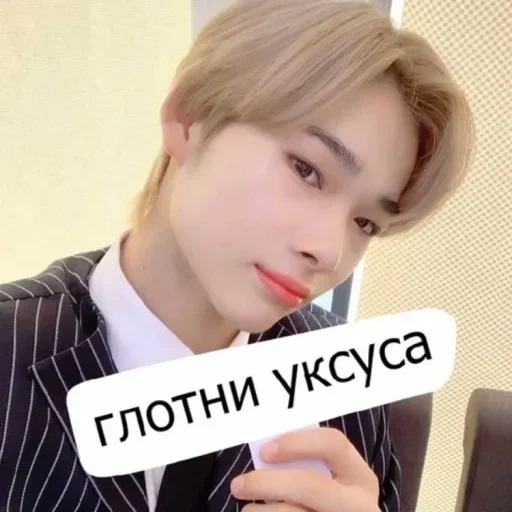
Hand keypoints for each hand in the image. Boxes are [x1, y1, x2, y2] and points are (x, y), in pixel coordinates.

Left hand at [230, 427, 379, 510]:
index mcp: (361, 477)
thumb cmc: (326, 503)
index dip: (296, 443)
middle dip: (267, 482)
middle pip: (310, 485)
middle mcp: (360, 506)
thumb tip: (264, 455)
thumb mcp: (331, 483)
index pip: (333, 443)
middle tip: (238, 485)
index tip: (264, 451)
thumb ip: (306, 467)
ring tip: (247, 510)